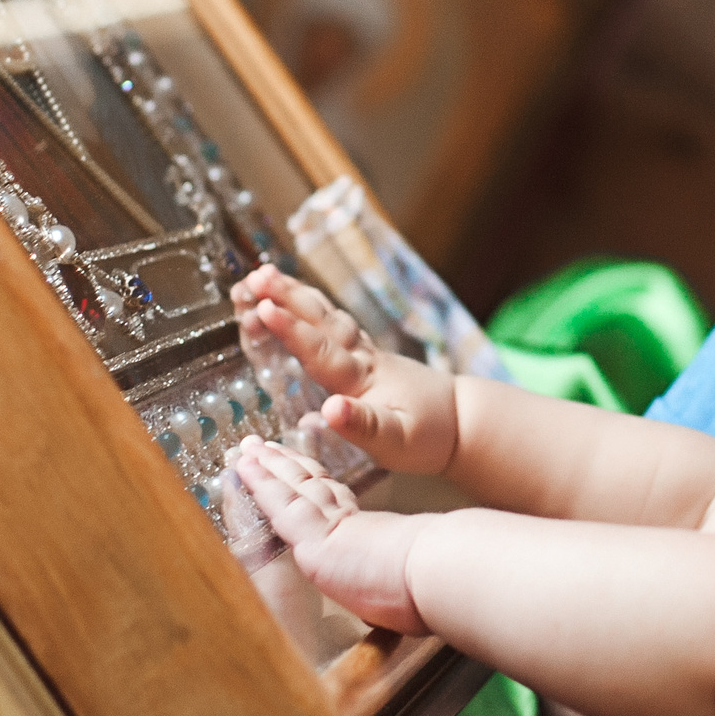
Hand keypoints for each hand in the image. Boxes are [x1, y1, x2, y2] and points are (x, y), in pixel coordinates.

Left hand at [232, 438, 431, 633]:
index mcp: (371, 536)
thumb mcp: (409, 591)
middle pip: (311, 487)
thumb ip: (394, 594)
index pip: (336, 504)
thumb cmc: (432, 589)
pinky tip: (244, 468)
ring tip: (248, 448)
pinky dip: (260, 483)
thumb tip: (399, 617)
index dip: (316, 484)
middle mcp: (350, 524)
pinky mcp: (317, 535)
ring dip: (267, 466)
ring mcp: (332, 527)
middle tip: (266, 447)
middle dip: (287, 466)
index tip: (302, 467)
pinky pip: (281, 504)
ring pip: (292, 488)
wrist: (441, 572)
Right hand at [234, 264, 458, 473]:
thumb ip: (363, 425)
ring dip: (293, 295)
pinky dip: (308, 308)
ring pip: (324, 317)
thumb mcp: (397, 440)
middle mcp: (359, 358)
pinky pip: (329, 326)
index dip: (290, 330)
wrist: (462, 421)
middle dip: (284, 298)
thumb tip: (329, 409)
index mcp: (361, 378)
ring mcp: (362, 354)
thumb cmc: (429, 435)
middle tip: (252, 277)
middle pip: (319, 321)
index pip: (320, 349)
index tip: (262, 308)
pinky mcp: (364, 358)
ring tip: (262, 275)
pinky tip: (293, 298)